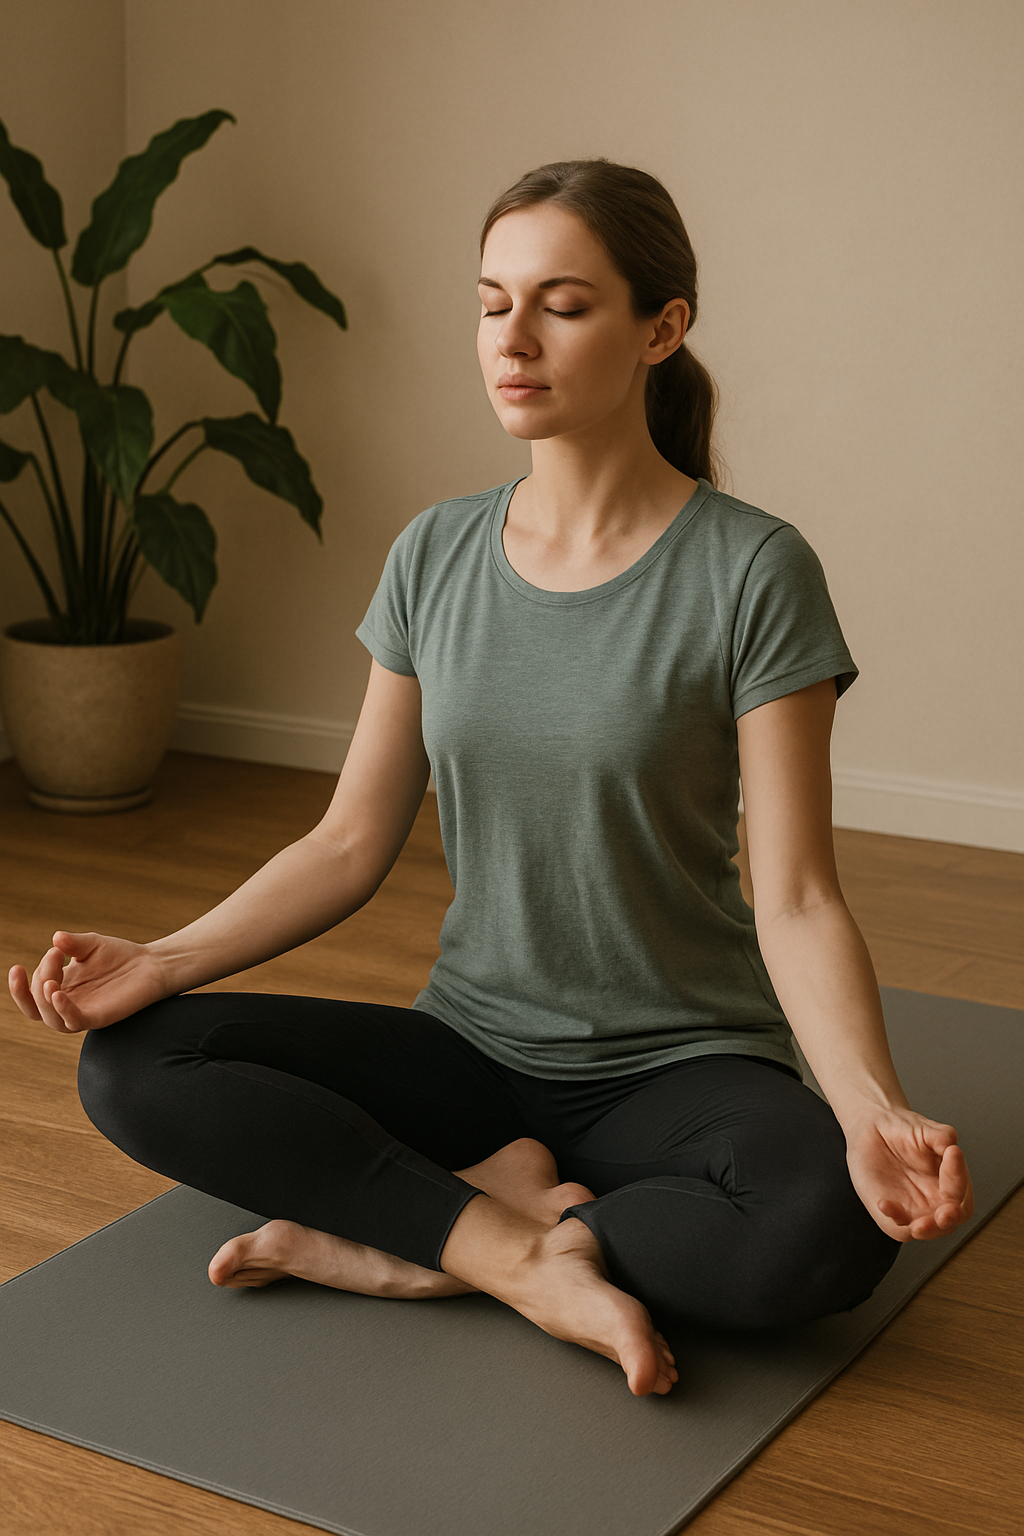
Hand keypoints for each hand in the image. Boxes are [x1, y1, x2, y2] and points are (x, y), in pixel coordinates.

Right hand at [8, 930, 168, 1034]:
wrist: (151, 964)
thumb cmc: (120, 956)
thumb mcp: (91, 945)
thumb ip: (72, 943)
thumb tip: (56, 938)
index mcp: (61, 988)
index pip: (32, 992)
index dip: (32, 975)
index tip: (53, 951)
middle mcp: (68, 1003)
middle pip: (36, 1005)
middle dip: (38, 978)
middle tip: (56, 955)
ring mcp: (83, 1012)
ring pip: (51, 1019)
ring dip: (43, 1001)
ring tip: (50, 982)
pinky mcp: (100, 1017)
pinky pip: (75, 1022)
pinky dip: (63, 1010)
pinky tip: (58, 995)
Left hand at [844, 1106, 974, 1240]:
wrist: (871, 1130)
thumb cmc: (902, 1131)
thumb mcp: (925, 1128)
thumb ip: (942, 1136)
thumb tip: (951, 1142)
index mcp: (951, 1181)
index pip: (963, 1191)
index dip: (958, 1178)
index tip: (952, 1155)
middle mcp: (937, 1199)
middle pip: (952, 1220)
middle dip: (948, 1220)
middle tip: (945, 1214)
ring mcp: (916, 1210)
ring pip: (928, 1230)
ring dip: (926, 1230)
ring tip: (918, 1225)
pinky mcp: (894, 1214)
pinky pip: (897, 1226)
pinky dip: (893, 1218)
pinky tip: (884, 1204)